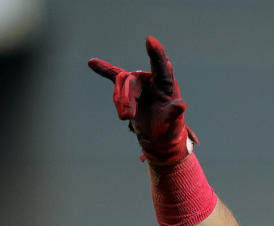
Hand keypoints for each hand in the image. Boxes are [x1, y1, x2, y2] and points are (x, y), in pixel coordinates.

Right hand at [88, 35, 197, 162]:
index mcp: (166, 85)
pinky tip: (92, 62)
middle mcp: (152, 80)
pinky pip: (114, 76)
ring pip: (122, 83)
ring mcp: (140, 83)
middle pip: (133, 80)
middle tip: (127, 117)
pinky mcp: (128, 90)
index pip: (161, 66)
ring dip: (120, 100)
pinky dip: (104, 70)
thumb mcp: (173, 124)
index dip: (156, 53)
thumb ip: (175, 114)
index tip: (150, 40)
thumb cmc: (169, 129)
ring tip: (125, 117)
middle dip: (127, 98)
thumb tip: (181, 105)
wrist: (158, 137)